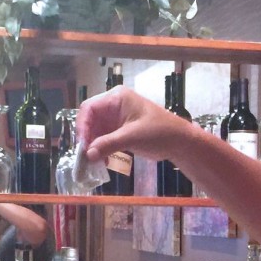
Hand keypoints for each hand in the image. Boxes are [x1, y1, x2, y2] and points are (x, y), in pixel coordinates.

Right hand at [76, 86, 191, 162]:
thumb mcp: (132, 137)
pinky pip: (103, 139)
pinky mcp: (119, 130)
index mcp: (116, 98)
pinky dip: (101, 149)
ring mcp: (116, 118)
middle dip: (87, 138)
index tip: (82, 145)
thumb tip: (88, 155)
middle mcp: (113, 105)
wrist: (178, 142)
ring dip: (93, 146)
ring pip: (95, 131)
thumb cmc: (159, 132)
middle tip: (85, 156)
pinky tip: (102, 161)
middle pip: (90, 120)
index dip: (82, 126)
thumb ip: (108, 144)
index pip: (89, 108)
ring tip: (92, 162)